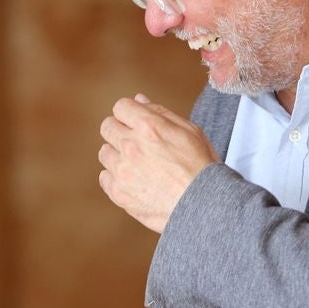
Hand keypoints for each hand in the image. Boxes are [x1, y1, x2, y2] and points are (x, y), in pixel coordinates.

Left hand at [98, 94, 216, 232]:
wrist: (204, 207)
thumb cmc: (202, 167)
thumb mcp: (190, 131)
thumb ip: (160, 113)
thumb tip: (139, 100)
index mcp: (148, 126)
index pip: (121, 107)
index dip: (130, 113)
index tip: (137, 123)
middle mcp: (130, 145)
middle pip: (107, 127)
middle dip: (121, 130)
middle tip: (138, 143)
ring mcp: (122, 170)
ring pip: (104, 152)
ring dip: (118, 155)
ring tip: (139, 165)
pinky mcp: (118, 192)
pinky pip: (104, 177)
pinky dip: (116, 178)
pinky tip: (135, 181)